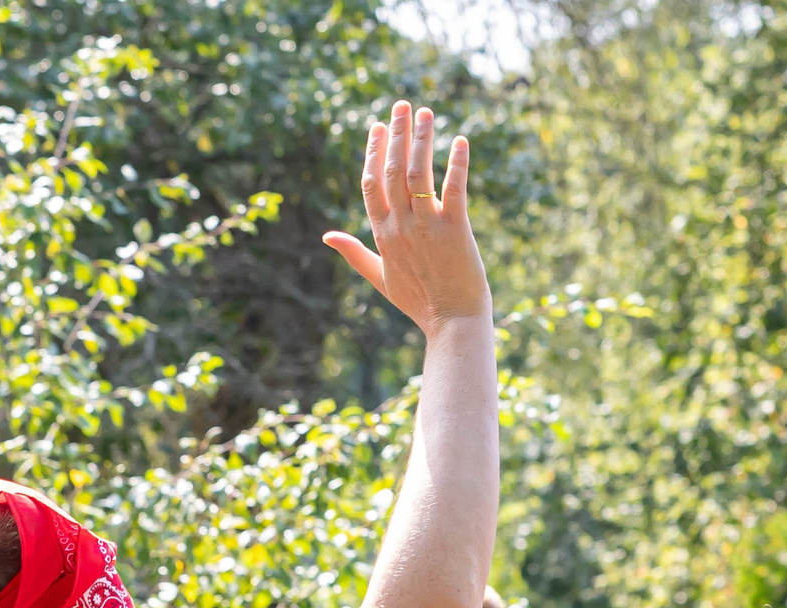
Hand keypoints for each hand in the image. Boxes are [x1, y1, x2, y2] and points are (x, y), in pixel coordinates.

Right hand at [324, 102, 489, 336]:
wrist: (452, 324)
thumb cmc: (419, 302)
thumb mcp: (379, 277)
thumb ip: (355, 253)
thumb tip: (327, 236)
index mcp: (382, 234)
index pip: (370, 183)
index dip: (373, 151)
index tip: (378, 126)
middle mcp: (401, 226)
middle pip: (392, 169)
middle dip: (396, 133)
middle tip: (401, 104)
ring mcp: (427, 226)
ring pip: (419, 172)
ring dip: (422, 138)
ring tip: (426, 112)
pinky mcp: (456, 229)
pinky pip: (454, 188)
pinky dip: (456, 162)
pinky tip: (459, 140)